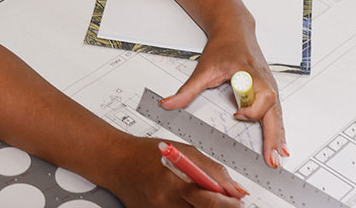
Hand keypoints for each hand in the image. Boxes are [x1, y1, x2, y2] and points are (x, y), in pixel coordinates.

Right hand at [104, 135, 245, 206]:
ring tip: (202, 198)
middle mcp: (165, 204)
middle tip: (228, 203)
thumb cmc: (147, 153)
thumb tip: (235, 189)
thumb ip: (212, 171)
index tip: (239, 201)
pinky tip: (188, 203)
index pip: (209, 201)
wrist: (116, 163)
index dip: (229, 204)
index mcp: (174, 184)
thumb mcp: (184, 152)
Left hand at [160, 26, 288, 167]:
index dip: (249, 111)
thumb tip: (168, 104)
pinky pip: (276, 112)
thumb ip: (187, 90)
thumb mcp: (204, 69)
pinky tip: (281, 143)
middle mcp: (265, 82)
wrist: (234, 31)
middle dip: (274, 137)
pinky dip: (279, 129)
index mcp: (251, 75)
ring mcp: (270, 86)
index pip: (260, 99)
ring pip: (278, 115)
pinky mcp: (269, 90)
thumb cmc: (224, 47)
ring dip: (279, 136)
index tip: (236, 114)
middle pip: (274, 113)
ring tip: (279, 157)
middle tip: (272, 159)